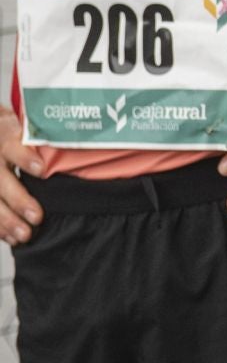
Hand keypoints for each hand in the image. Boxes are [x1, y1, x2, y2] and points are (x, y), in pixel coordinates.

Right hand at [0, 120, 45, 244]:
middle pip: (0, 179)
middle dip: (18, 200)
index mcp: (5, 135)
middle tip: (37, 217)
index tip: (41, 170)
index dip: (24, 158)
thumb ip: (47, 136)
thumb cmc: (20, 132)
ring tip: (25, 234)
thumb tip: (81, 144)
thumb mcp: (29, 125)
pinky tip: (11, 237)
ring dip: (6, 219)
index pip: (11, 145)